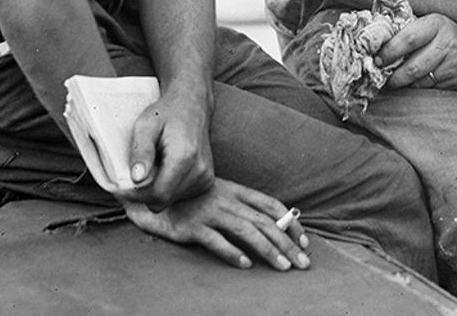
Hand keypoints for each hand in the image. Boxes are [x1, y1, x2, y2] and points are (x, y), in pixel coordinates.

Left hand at [119, 86, 213, 210]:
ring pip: (171, 200)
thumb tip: (136, 178)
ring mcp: (206, 176)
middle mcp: (199, 169)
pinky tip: (167, 170)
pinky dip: (169, 188)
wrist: (193, 105)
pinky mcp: (207, 179)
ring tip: (154, 167)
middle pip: (163, 201)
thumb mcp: (146, 125)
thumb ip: (141, 151)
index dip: (136, 195)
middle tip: (135, 175)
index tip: (122, 187)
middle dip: (144, 193)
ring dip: (157, 190)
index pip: (157, 195)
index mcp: (184, 157)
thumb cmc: (167, 113)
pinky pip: (181, 195)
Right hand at [122, 179, 311, 271]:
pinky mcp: (192, 226)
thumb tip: (272, 226)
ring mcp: (209, 212)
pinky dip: (232, 253)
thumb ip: (241, 207)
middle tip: (303, 263)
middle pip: (265, 222)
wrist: (152, 194)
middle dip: (287, 243)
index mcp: (236, 190)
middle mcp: (226, 200)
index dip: (290, 222)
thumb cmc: (189, 199)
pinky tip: (246, 265)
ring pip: (246, 231)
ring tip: (283, 266)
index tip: (304, 241)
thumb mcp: (219, 196)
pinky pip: (216, 240)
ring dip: (268, 250)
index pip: (271, 204)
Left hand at [377, 15, 456, 90]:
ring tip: (394, 81)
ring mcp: (453, 64)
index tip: (377, 60)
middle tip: (382, 77)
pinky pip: (430, 89)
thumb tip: (375, 40)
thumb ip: (408, 28)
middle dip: (394, 76)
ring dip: (404, 84)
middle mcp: (446, 44)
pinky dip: (418, 88)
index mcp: (435, 24)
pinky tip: (414, 83)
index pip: (408, 39)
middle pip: (413, 67)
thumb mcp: (430, 22)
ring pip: (420, 81)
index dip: (389, 52)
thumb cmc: (445, 32)